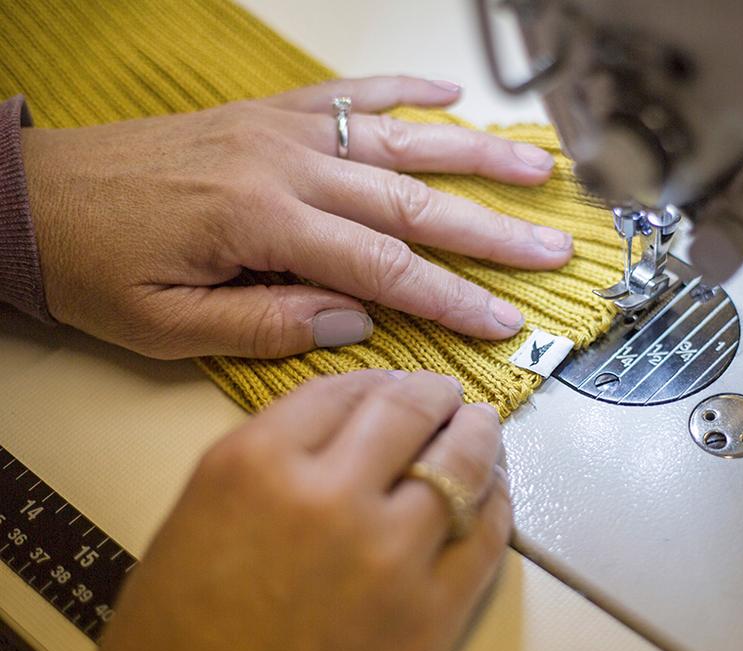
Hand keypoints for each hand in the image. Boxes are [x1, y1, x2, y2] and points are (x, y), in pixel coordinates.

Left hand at [22, 76, 572, 358]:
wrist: (36, 198)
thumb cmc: (95, 266)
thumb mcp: (170, 325)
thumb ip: (269, 323)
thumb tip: (357, 322)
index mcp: (263, 222)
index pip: (384, 269)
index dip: (452, 298)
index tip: (504, 318)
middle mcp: (286, 164)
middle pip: (411, 200)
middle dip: (490, 230)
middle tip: (550, 246)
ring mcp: (281, 130)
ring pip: (398, 139)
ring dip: (473, 153)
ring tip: (534, 167)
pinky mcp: (269, 113)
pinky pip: (349, 95)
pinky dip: (404, 91)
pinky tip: (449, 95)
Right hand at [96, 370, 511, 650]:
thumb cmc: (181, 639)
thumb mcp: (200, 516)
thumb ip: (271, 456)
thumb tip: (342, 425)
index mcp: (253, 466)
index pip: (338, 390)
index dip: (374, 378)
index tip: (388, 379)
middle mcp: (325, 497)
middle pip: (406, 411)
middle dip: (432, 394)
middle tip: (444, 393)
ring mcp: (386, 554)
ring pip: (460, 463)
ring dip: (478, 435)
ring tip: (481, 426)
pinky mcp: (430, 614)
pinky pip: (485, 536)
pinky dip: (495, 503)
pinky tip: (492, 491)